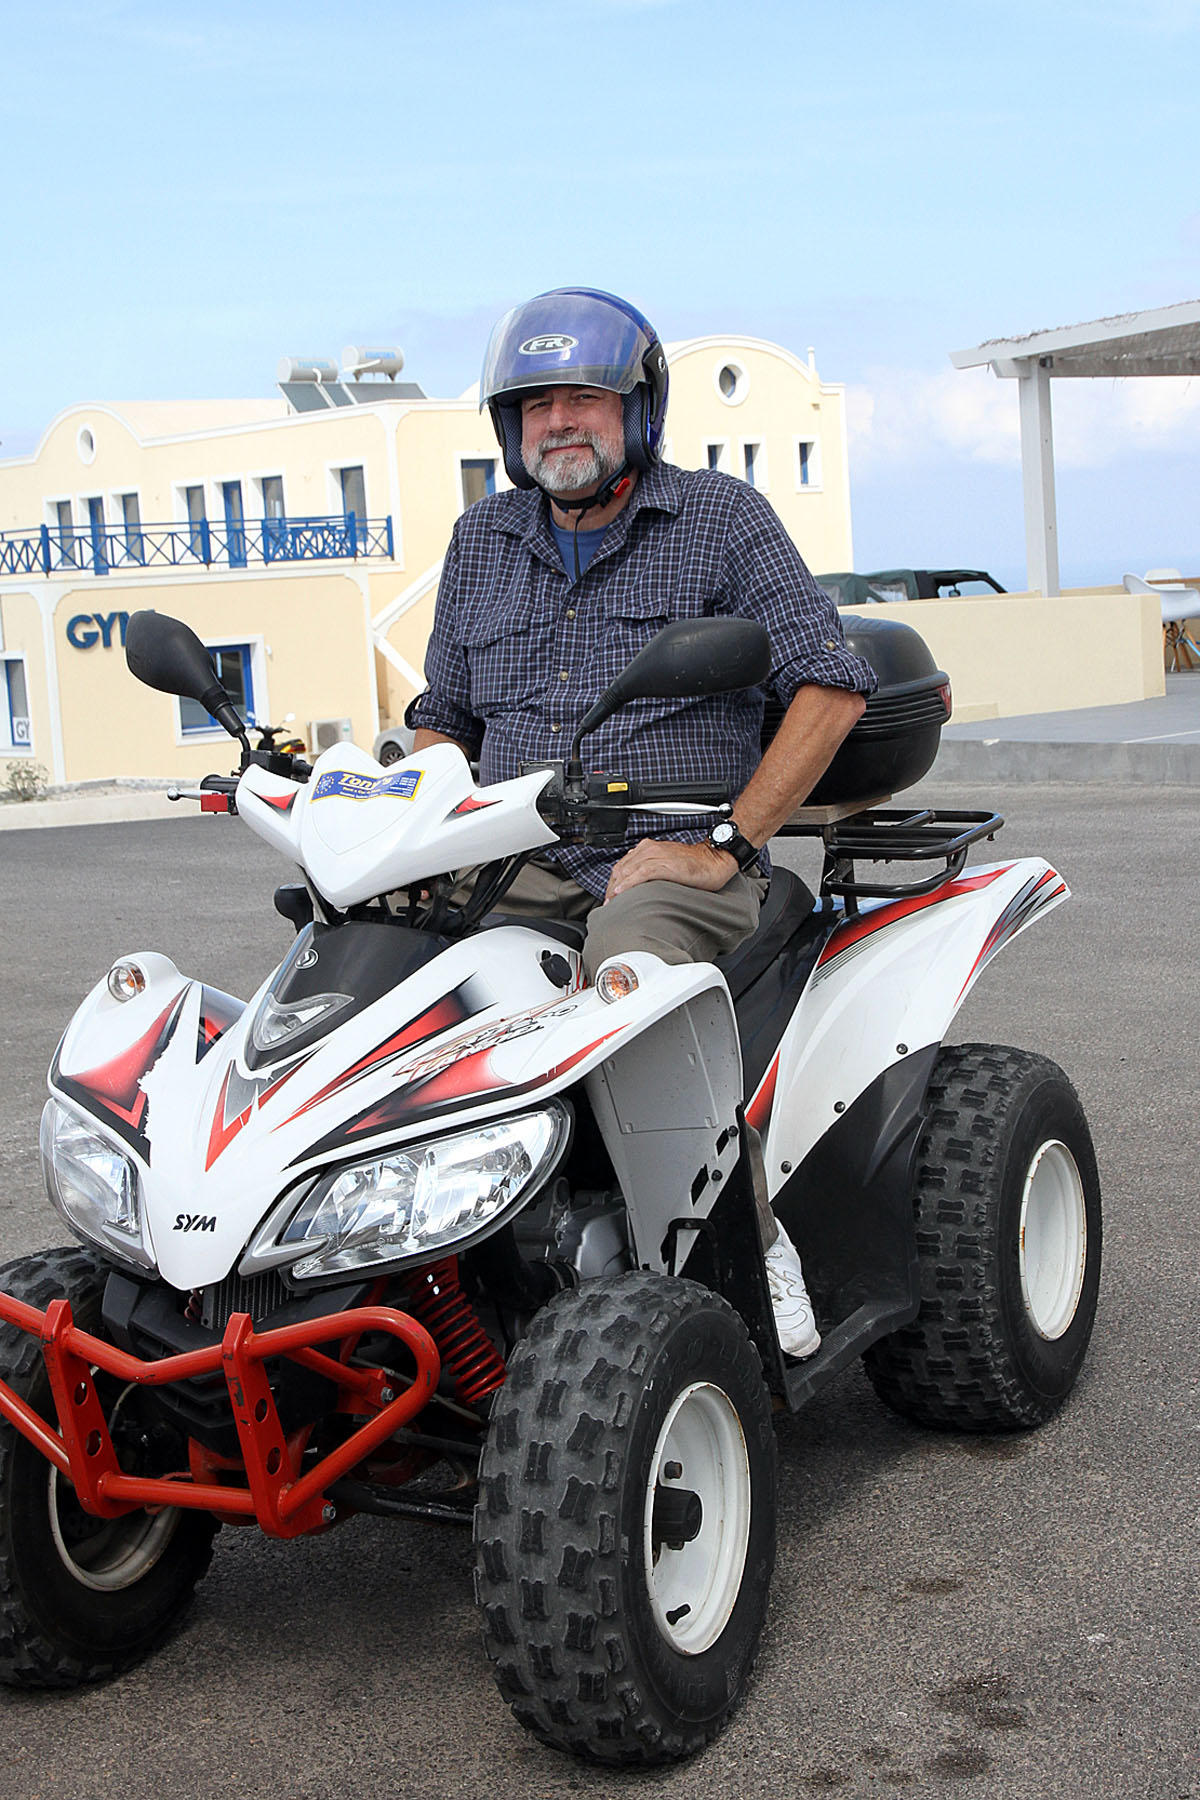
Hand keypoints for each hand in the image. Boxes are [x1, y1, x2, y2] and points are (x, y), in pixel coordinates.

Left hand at [605, 838, 737, 900]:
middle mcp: (648, 850)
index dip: (613, 883)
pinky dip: (628, 884)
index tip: (610, 898)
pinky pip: (640, 874)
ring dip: (616, 888)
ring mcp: (656, 856)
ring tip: (612, 904)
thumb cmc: (694, 865)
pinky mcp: (664, 864)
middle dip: (611, 888)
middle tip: (608, 905)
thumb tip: (638, 887)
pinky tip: (622, 893)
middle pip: (621, 870)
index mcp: (648, 849)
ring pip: (627, 871)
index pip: (622, 866)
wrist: (714, 860)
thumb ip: (651, 872)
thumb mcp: (667, 865)